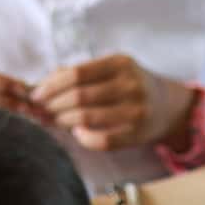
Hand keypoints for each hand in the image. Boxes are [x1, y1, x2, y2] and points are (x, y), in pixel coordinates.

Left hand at [31, 55, 193, 151]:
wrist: (169, 106)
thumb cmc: (130, 85)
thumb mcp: (112, 69)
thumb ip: (79, 73)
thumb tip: (41, 84)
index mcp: (121, 63)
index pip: (77, 73)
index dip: (51, 85)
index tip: (36, 94)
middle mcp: (131, 84)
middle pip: (78, 96)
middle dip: (53, 105)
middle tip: (42, 110)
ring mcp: (136, 110)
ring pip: (86, 118)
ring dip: (63, 121)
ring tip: (56, 120)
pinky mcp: (137, 134)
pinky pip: (101, 141)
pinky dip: (83, 138)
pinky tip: (78, 132)